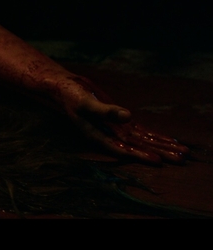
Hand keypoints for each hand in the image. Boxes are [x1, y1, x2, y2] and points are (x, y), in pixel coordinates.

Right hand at [55, 75, 187, 163]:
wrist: (67, 89)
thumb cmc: (72, 96)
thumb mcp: (86, 102)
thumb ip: (106, 110)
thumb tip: (128, 116)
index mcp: (98, 135)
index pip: (121, 148)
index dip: (138, 155)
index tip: (156, 160)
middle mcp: (109, 135)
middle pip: (137, 146)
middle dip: (158, 152)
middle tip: (179, 159)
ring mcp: (116, 128)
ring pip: (141, 140)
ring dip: (160, 146)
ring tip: (181, 153)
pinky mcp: (120, 120)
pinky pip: (140, 131)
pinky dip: (154, 136)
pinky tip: (168, 141)